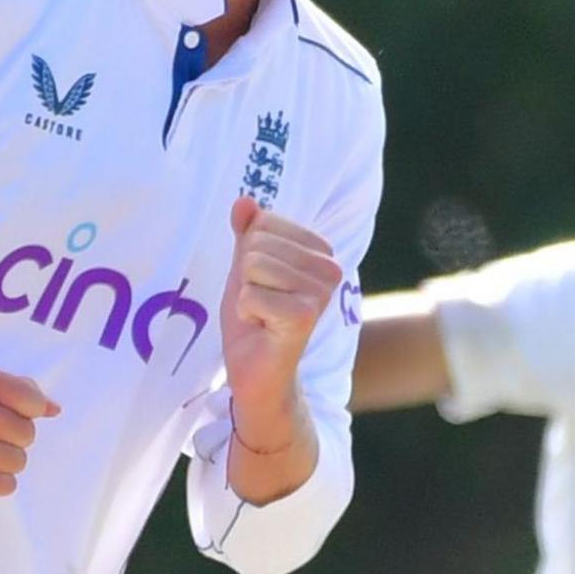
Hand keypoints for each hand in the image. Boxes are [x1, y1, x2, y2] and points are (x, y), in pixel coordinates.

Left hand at [220, 196, 340, 441]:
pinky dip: (245, 314)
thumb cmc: (255, 319)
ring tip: (263, 316)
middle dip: (246, 277)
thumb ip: (247, 234)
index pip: (263, 224)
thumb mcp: (246, 268)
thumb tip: (244, 201)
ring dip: (246, 295)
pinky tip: (263, 329)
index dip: (249, 256)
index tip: (263, 285)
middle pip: (256, 245)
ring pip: (252, 267)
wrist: (257, 372)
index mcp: (320, 252)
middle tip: (261, 305)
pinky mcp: (305, 316)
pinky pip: (250, 295)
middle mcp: (330, 268)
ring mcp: (320, 293)